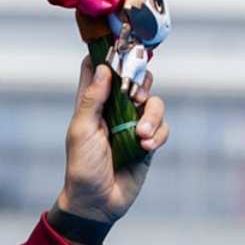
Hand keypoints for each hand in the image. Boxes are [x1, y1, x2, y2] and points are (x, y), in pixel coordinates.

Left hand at [57, 58, 167, 223]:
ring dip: (152, 116)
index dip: (107, 53)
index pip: (98, 69)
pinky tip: (146, 148)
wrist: (97, 203)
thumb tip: (102, 67)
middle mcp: (113, 110)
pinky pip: (162, 128)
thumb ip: (92, 100)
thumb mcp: (81, 131)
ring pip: (154, 103)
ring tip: (141, 136)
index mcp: (92, 104)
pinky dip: (158, 135)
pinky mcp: (148, 142)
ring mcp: (133, 125)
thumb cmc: (82, 168)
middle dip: (141, 82)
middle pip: (135, 79)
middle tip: (137, 95)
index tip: (121, 41)